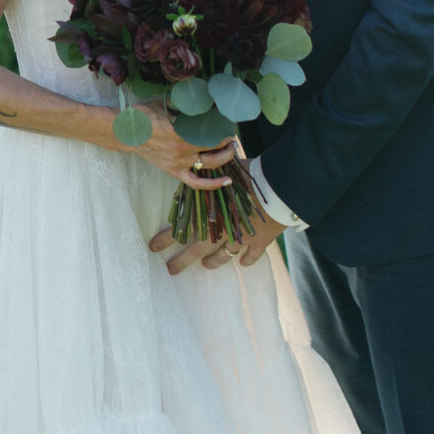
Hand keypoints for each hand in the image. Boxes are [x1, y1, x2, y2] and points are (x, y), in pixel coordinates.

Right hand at [129, 107, 243, 193]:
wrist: (126, 133)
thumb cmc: (144, 116)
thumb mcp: (166, 104)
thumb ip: (186, 105)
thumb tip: (204, 99)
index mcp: (181, 134)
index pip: (212, 135)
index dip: (224, 131)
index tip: (229, 125)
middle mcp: (182, 152)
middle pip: (215, 151)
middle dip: (228, 144)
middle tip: (232, 137)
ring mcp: (179, 164)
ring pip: (210, 165)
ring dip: (224, 158)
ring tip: (231, 151)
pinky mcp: (174, 171)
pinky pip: (196, 183)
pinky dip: (212, 184)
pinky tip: (227, 181)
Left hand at [149, 174, 278, 275]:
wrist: (280, 189)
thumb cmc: (251, 176)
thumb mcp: (224, 170)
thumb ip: (208, 173)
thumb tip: (195, 164)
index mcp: (211, 214)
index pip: (182, 228)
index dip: (166, 238)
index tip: (152, 247)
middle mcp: (223, 230)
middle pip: (198, 249)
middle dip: (182, 261)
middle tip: (171, 270)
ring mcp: (242, 238)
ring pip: (224, 255)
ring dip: (213, 261)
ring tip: (206, 266)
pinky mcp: (261, 241)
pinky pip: (252, 255)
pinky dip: (247, 260)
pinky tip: (244, 263)